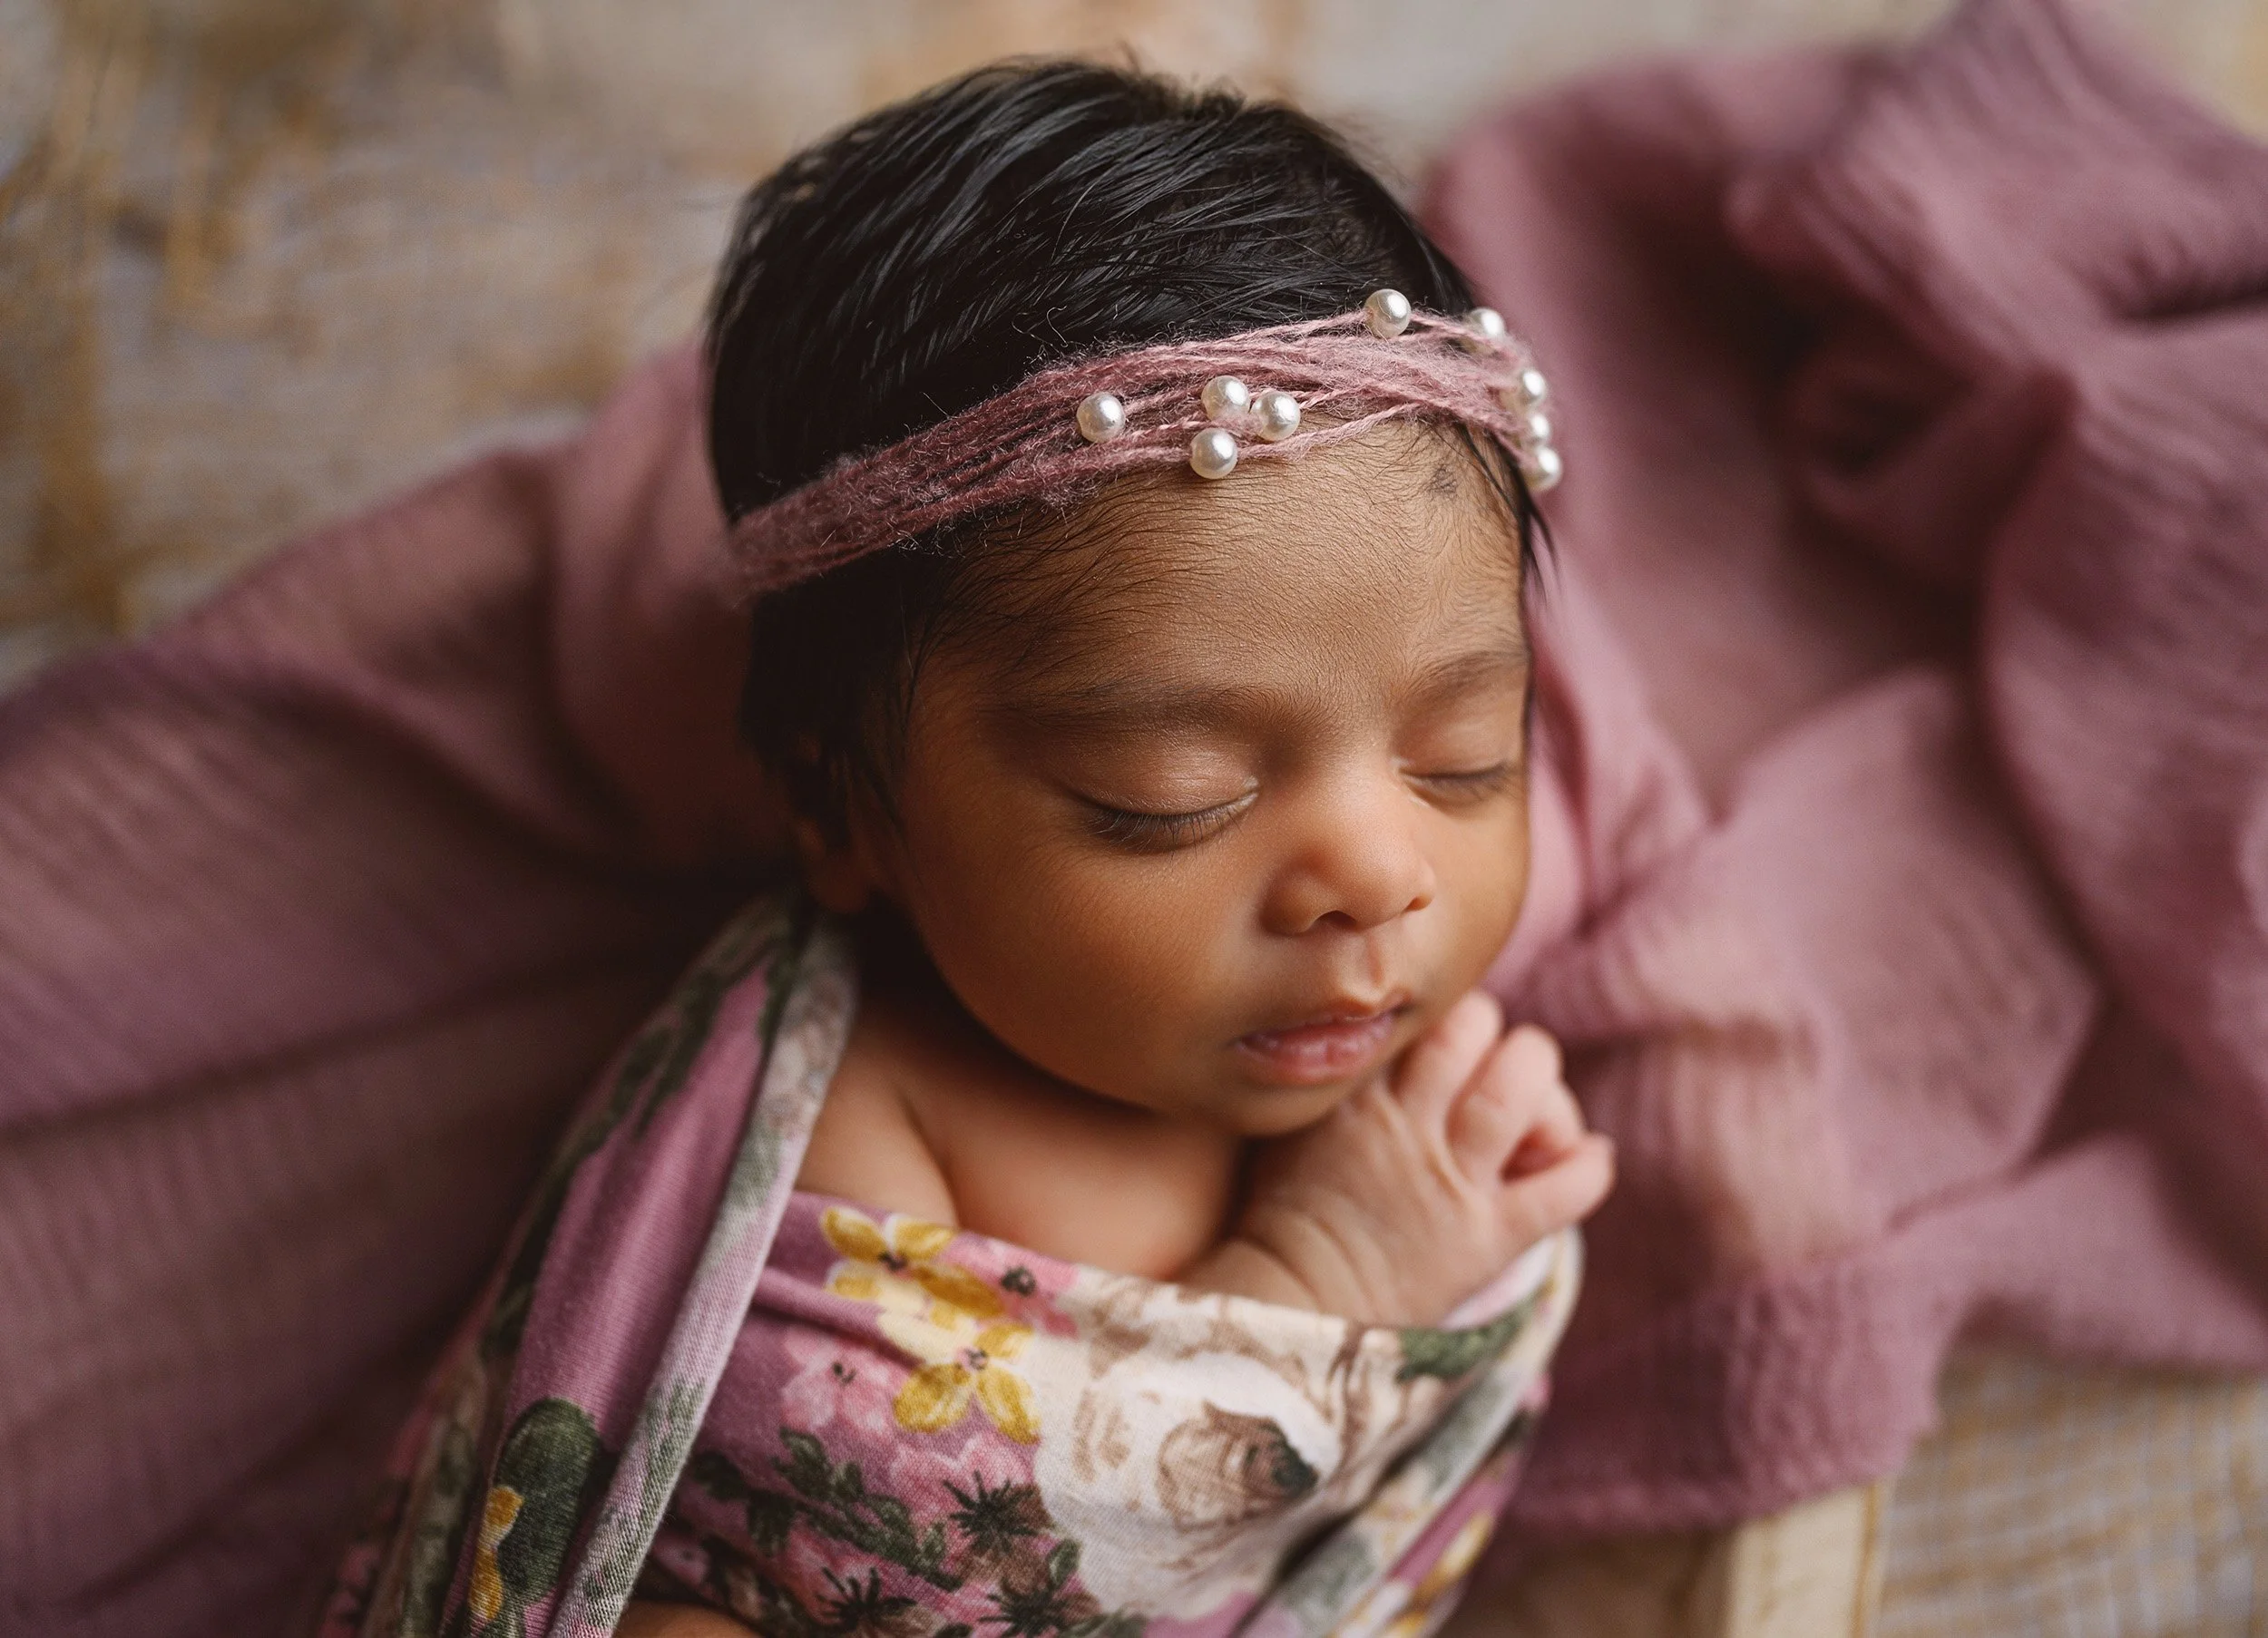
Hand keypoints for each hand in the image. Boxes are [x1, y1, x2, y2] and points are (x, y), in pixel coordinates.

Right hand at [1210, 992, 1613, 1325]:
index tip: (1457, 1060)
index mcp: (1357, 1088)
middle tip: (1503, 1084)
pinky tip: (1592, 1158)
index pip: (1430, 1014)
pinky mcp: (1486, 1238)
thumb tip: (1374, 1045)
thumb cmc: (1283, 1219)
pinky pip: (1564, 1189)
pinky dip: (1590, 1167)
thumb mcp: (1291, 1124)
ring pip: (1521, 1090)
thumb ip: (1333, 1078)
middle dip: (1502, 1043)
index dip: (1457, 1025)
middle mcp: (1406, 1121)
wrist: (1290, 1307)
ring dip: (1547, 1092)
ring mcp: (1448, 1178)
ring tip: (1540, 1123)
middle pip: (1479, 1029)